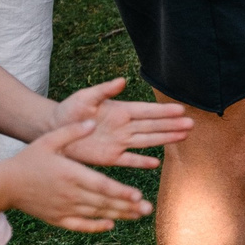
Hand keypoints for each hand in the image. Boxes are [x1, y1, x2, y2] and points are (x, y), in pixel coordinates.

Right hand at [2, 124, 155, 232]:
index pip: (100, 186)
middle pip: (103, 202)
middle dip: (127, 206)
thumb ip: (72, 131)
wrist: (5, 184)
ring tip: (139, 215)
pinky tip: (111, 225)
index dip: (120, 192)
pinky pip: (80, 225)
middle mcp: (69, 194)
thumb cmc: (28, 159)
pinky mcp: (57, 219)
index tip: (137, 195)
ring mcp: (63, 208)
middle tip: (149, 208)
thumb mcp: (48, 140)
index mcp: (70, 174)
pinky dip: (95, 226)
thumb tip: (93, 122)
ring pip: (96, 214)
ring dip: (119, 215)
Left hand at [46, 77, 191, 169]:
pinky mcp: (109, 157)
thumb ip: (104, 90)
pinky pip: (129, 160)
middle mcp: (124, 126)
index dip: (163, 111)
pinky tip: (156, 163)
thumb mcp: (85, 97)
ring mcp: (118, 142)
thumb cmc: (69, 110)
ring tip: (183, 136)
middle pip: (152, 126)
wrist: (53, 130)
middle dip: (172, 125)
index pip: (147, 111)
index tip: (181, 110)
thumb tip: (122, 81)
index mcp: (120, 110)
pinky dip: (142, 162)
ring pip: (147, 141)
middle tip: (191, 124)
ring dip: (165, 139)